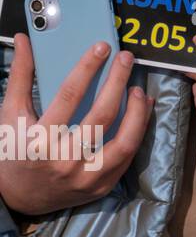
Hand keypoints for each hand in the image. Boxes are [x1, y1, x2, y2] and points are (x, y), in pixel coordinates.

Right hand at [0, 36, 151, 215]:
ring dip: (137, 111)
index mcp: (39, 141)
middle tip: (127, 58)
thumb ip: (21, 77)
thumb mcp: (11, 115)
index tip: (102, 47)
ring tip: (138, 88)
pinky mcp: (102, 185)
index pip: (69, 97)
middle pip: (102, 116)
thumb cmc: (14, 151)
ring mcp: (86, 177)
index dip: (87, 69)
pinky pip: (128, 156)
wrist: (18, 197)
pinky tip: (141, 110)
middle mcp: (64, 160)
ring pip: (125, 140)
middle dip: (117, 81)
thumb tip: (25, 39)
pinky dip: (139, 130)